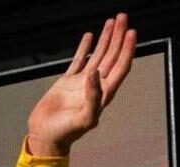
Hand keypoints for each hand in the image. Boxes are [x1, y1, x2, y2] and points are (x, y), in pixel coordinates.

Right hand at [27, 13, 135, 155]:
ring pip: (99, 55)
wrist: (47, 136)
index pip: (121, 67)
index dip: (127, 50)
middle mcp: (97, 86)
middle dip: (119, 37)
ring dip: (106, 39)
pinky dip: (84, 47)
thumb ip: (93, 98)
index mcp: (104, 94)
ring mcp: (83, 82)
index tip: (132, 33)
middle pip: (113, 56)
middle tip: (124, 18)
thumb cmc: (67, 133)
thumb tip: (97, 75)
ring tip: (112, 22)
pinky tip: (90, 36)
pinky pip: (79, 60)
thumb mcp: (84, 119)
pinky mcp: (68, 82)